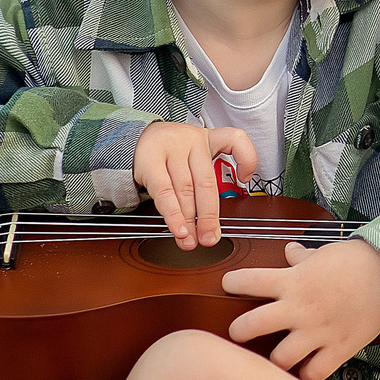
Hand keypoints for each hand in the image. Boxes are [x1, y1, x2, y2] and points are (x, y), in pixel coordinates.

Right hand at [133, 122, 258, 249]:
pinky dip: (173, 214)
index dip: (247, 159)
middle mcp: (192, 141)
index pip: (235, 139)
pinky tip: (178, 229)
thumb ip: (206, 181)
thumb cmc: (170, 153)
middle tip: (210, 238)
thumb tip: (210, 224)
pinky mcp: (150, 160)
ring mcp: (172, 148)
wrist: (133, 139)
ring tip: (190, 240)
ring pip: (185, 190)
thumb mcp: (193, 156)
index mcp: (208, 139)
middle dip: (209, 215)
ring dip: (189, 221)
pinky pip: (164, 191)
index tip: (245, 180)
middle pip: (206, 182)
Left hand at [222, 238, 379, 379]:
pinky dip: (307, 375)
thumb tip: (288, 251)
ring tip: (275, 359)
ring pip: (280, 359)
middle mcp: (299, 308)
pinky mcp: (339, 348)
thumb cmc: (356, 260)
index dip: (232, 283)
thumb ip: (300, 258)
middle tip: (240, 334)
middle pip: (250, 327)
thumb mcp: (322, 254)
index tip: (229, 285)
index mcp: (292, 281)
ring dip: (274, 361)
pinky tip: (305, 371)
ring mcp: (318, 331)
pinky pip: (314, 373)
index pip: (247, 281)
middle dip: (238, 332)